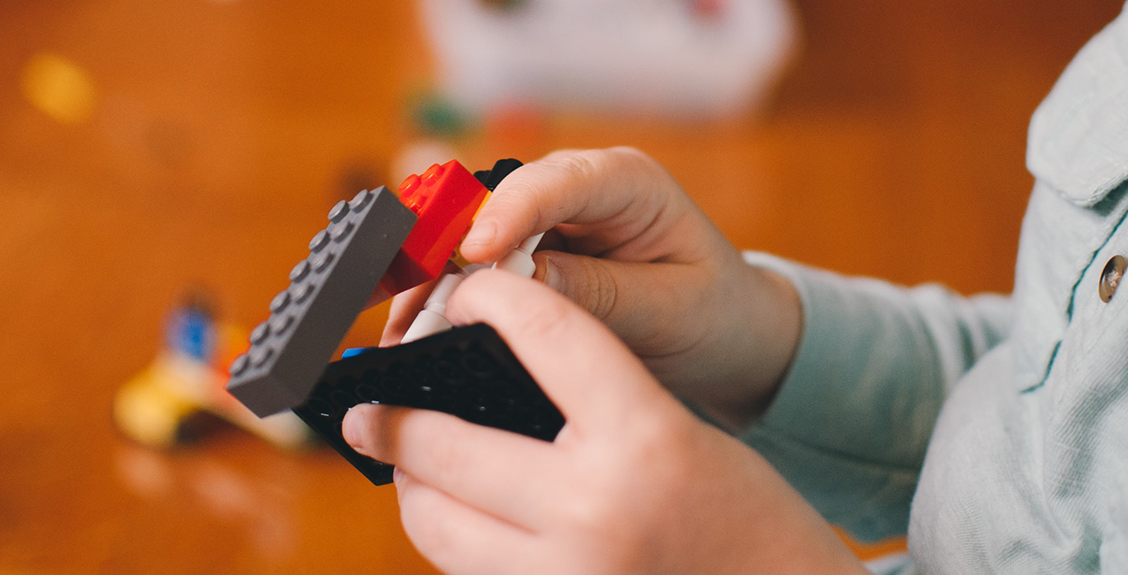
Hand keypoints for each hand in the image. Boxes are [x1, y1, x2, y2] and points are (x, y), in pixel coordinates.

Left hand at [347, 269, 865, 574]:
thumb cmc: (744, 517)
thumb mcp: (683, 435)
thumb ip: (594, 401)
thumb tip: (486, 375)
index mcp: (645, 440)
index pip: (545, 334)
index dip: (490, 298)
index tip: (462, 293)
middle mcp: (594, 509)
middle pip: (446, 442)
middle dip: (393, 417)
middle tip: (366, 408)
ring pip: (435, 522)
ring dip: (410, 486)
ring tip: (405, 464)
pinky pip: (466, 572)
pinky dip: (450, 538)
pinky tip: (454, 515)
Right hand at [385, 147, 799, 428]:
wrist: (726, 334)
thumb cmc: (710, 313)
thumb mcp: (668, 309)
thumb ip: (598, 294)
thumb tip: (518, 284)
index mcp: (626, 183)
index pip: (558, 181)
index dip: (509, 213)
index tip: (475, 253)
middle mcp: (575, 190)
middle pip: (493, 204)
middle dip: (446, 253)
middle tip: (413, 307)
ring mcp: (544, 221)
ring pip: (467, 238)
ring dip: (431, 284)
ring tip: (401, 332)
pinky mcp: (523, 256)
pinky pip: (469, 271)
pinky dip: (440, 303)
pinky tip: (414, 335)